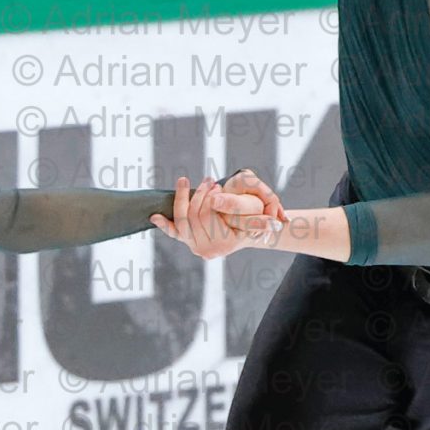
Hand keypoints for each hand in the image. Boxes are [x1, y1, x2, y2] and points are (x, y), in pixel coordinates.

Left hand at [152, 174, 283, 262]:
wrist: (243, 233)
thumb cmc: (253, 224)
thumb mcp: (259, 222)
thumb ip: (262, 222)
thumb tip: (276, 223)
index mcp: (223, 244)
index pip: (209, 216)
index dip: (211, 199)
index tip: (217, 186)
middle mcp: (206, 249)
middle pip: (194, 216)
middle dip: (199, 195)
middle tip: (208, 180)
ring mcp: (194, 245)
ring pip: (183, 219)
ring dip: (182, 198)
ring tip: (186, 181)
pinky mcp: (187, 240)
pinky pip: (174, 233)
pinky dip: (164, 224)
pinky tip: (154, 216)